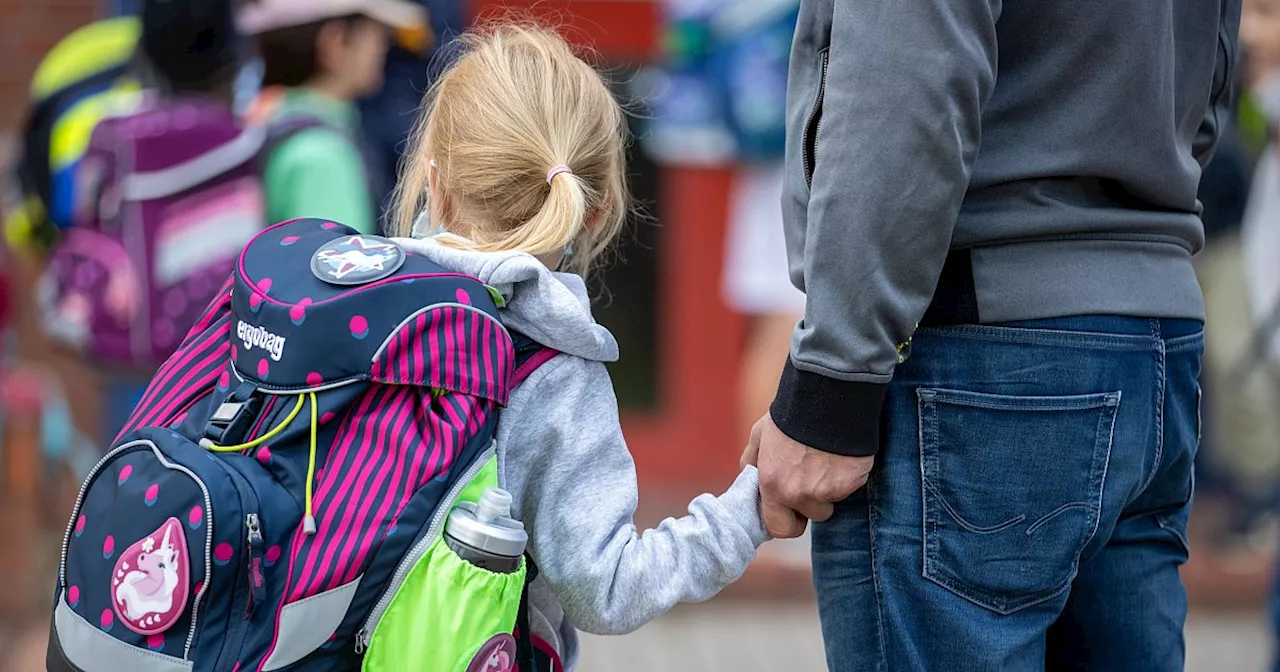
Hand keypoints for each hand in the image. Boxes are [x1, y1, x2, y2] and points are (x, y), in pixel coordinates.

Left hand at [741, 414, 874, 538]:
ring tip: (828, 460)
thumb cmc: (791, 414)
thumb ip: (753, 461)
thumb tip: (751, 477)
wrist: (826, 396)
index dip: (788, 521)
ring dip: (832, 488)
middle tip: (815, 480)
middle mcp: (798, 493)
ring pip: (833, 502)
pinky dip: (848, 475)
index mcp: (773, 485)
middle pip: (812, 517)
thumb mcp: (760, 434)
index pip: (779, 528)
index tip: (794, 510)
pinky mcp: (852, 482)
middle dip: (814, 505)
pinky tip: (842, 455)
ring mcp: (828, 490)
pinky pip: (851, 488)